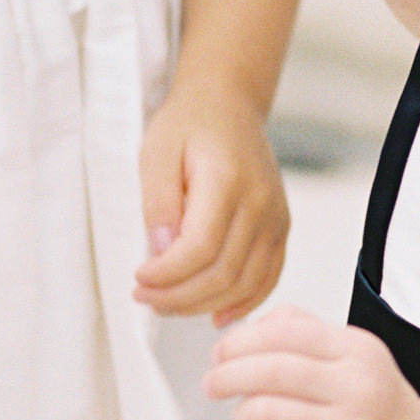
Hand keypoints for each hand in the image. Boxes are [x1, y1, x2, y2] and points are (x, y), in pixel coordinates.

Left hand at [134, 83, 288, 323]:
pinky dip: (243, 303)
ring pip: (245, 284)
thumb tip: (162, 252)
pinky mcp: (280, 229)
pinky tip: (215, 315)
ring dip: (203, 305)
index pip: (200, 248)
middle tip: (143, 297)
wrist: (228, 104)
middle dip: (178, 296)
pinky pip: (268, 278)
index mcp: (228, 180)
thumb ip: (158, 201)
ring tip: (168, 304)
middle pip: (223, 273)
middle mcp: (261, 203)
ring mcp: (276, 219)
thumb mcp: (156, 151)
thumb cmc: (189, 124)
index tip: (138, 278)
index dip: (167, 275)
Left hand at [204, 307, 419, 419]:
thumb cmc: (378, 411)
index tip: (221, 352)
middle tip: (213, 383)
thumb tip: (254, 325)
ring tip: (244, 417)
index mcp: (358, 352)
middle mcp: (358, 389)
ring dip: (241, 413)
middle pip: (272, 369)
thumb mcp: (354, 358)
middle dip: (228, 374)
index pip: (288, 331)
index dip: (242, 339)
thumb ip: (306, 331)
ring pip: (267, 412)